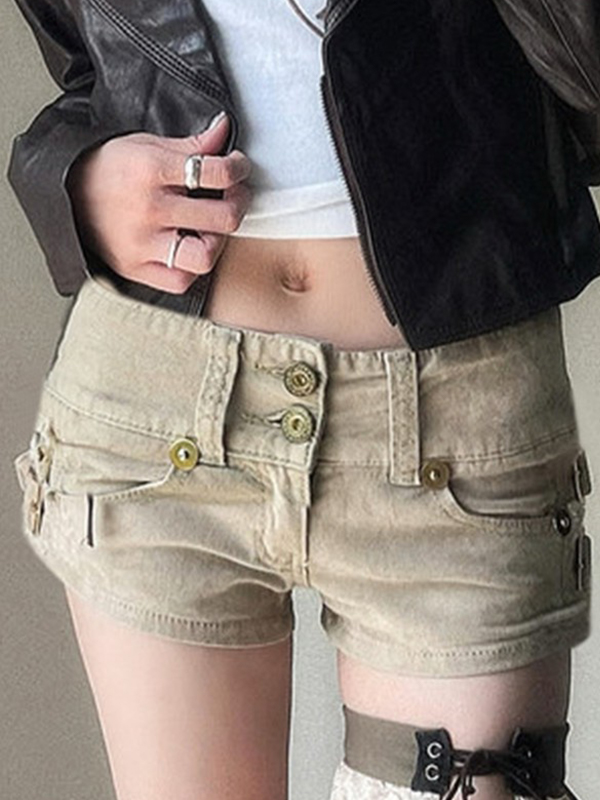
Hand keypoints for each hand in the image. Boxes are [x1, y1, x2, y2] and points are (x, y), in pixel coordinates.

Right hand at [65, 113, 252, 292]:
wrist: (66, 193)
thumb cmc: (109, 169)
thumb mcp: (147, 145)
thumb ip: (191, 144)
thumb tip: (224, 131)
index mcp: (151, 171)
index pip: (216, 173)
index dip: (238, 169)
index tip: (238, 168)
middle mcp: (148, 209)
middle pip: (221, 218)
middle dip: (238, 204)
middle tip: (234, 197)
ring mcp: (142, 243)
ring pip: (204, 256)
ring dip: (218, 242)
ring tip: (212, 229)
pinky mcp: (136, 268)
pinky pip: (180, 280)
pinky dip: (191, 268)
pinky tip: (189, 249)